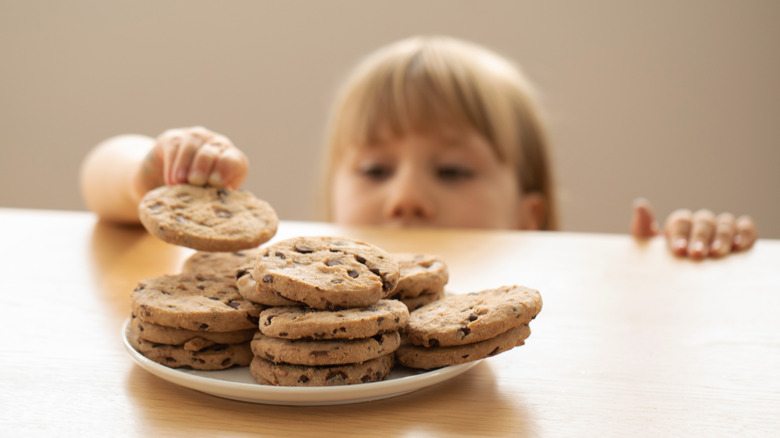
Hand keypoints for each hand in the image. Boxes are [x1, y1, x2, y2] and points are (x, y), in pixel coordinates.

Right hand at [135, 126, 248, 193]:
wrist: (172, 180)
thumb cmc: (200, 192)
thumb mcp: (211, 195)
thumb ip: (217, 197)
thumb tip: (218, 206)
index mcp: (233, 160)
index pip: (233, 160)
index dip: (225, 169)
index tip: (215, 183)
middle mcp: (218, 144)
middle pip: (212, 151)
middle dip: (203, 166)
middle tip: (196, 181)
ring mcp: (196, 138)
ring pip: (192, 147)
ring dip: (185, 165)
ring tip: (180, 182)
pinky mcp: (174, 138)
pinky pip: (174, 148)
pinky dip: (172, 164)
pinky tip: (171, 180)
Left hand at [630, 198, 756, 258]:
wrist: (680, 281)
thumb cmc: (663, 262)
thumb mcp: (648, 248)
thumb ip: (643, 228)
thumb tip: (640, 204)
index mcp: (679, 224)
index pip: (681, 222)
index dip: (680, 234)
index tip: (678, 250)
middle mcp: (700, 223)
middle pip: (703, 222)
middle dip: (700, 238)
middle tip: (697, 254)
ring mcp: (721, 228)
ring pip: (724, 223)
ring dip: (722, 237)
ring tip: (718, 253)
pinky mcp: (740, 235)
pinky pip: (745, 228)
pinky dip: (745, 233)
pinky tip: (740, 246)